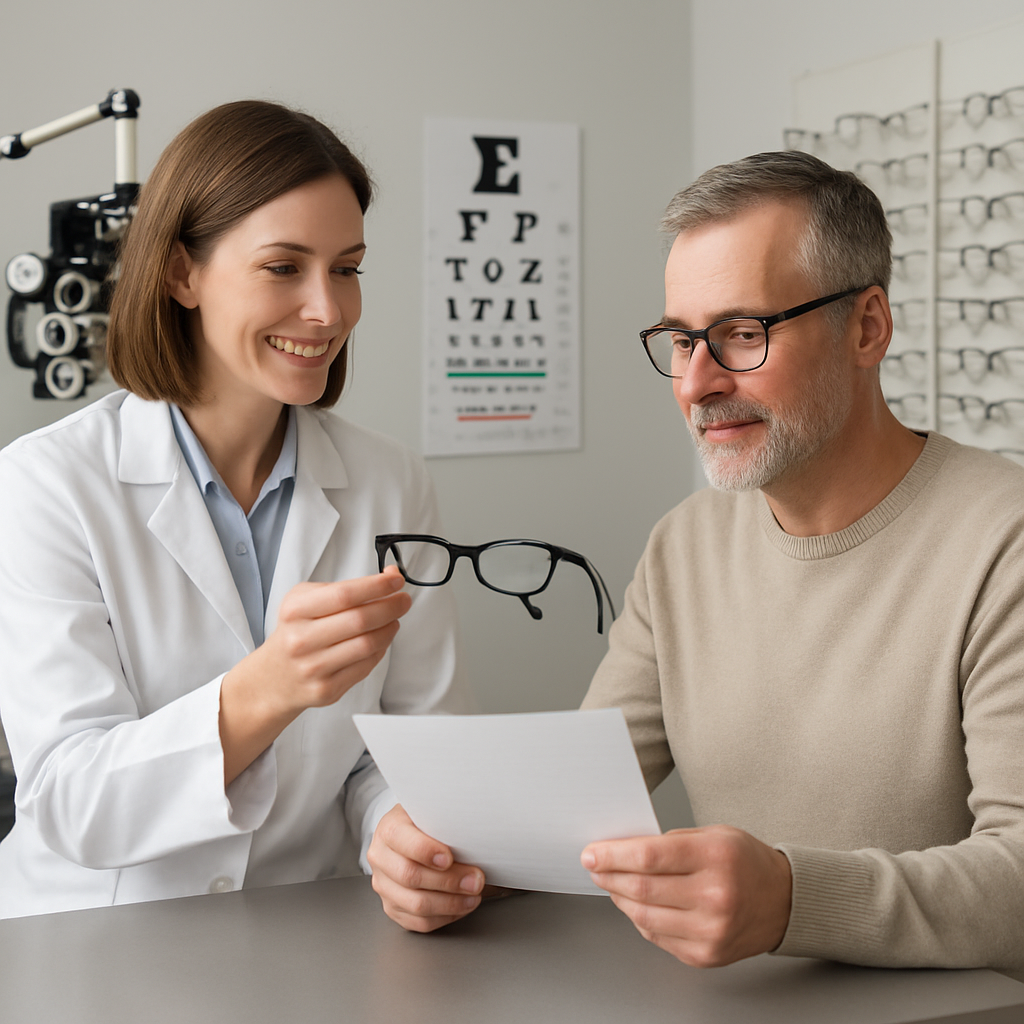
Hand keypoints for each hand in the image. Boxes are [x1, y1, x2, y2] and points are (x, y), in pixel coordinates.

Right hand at [219, 566, 411, 783]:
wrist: (273, 678)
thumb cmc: (295, 632)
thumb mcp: (305, 600)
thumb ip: (345, 588)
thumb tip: (389, 577)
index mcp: (295, 611)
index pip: (344, 595)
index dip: (376, 586)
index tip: (396, 580)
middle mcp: (302, 640)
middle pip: (360, 620)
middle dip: (390, 606)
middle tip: (403, 600)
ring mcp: (314, 668)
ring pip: (367, 645)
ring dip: (389, 628)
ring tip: (393, 619)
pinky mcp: (327, 689)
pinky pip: (366, 665)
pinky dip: (380, 649)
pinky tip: (380, 639)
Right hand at [368, 804, 484, 931]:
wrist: (410, 834)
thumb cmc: (426, 823)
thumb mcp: (433, 810)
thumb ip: (446, 820)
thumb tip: (475, 832)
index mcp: (389, 828)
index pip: (401, 840)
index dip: (425, 850)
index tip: (449, 857)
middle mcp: (381, 857)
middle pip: (410, 876)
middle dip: (449, 881)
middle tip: (476, 880)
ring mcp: (384, 886)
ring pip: (416, 904)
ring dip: (451, 903)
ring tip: (474, 895)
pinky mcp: (393, 908)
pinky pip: (419, 922)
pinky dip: (445, 916)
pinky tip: (462, 905)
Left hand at [581, 825, 791, 967]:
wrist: (783, 902)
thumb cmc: (745, 861)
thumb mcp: (713, 834)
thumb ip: (670, 841)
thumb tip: (623, 850)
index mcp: (715, 857)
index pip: (649, 857)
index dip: (612, 855)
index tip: (591, 853)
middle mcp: (714, 896)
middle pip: (642, 888)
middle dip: (608, 876)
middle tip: (594, 866)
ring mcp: (710, 931)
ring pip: (643, 916)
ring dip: (619, 898)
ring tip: (612, 883)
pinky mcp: (705, 955)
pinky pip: (657, 936)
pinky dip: (639, 918)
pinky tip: (636, 903)